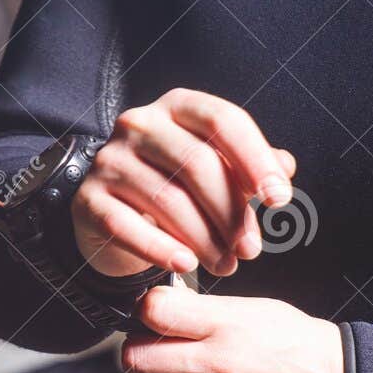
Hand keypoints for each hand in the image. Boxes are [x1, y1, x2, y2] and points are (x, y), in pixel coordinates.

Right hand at [72, 88, 296, 278]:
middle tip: (250, 249)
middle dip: (231, 213)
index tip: (280, 200)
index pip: (223, 121)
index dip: (256, 159)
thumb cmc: (173, 186)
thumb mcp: (214, 169)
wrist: (111, 212)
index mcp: (177, 107)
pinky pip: (127, 227)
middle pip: (198, 164)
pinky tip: (184, 266)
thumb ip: (249, 167)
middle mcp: (140, 124)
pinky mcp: (88, 199)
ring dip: (205, 240)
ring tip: (226, 265)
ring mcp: (109, 160)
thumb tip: (285, 168)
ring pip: (168, 201)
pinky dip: (160, 250)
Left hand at [122, 285, 343, 372]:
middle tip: (159, 359)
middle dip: (142, 356)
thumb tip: (164, 306)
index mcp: (226, 325)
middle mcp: (219, 365)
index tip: (155, 321)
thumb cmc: (304, 348)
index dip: (145, 314)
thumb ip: (209, 310)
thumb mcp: (259, 311)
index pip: (153, 311)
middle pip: (138, 359)